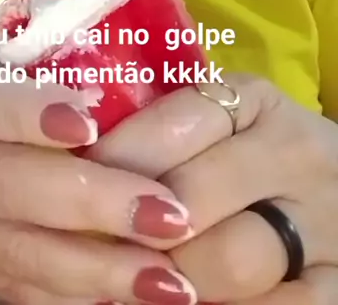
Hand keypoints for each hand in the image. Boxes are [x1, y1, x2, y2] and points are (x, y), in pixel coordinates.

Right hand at [0, 30, 197, 304]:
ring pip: (23, 255)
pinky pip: (20, 293)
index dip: (35, 114)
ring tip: (171, 281)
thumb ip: (22, 41)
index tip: (93, 123)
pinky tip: (133, 301)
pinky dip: (76, 300)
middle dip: (97, 204)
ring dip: (101, 272)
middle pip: (16, 188)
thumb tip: (107, 14)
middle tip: (169, 212)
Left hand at [89, 73, 337, 303]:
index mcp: (254, 102)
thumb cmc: (254, 155)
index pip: (171, 126)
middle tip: (94, 240)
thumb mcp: (221, 126)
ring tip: (134, 277)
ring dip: (171, 279)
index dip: (113, 160)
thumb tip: (78, 162)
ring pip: (228, 262)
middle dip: (133, 227)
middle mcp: (293, 153)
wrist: (335, 191)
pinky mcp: (335, 285)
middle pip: (191, 197)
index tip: (76, 180)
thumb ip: (165, 134)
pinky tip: (183, 301)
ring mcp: (321, 222)